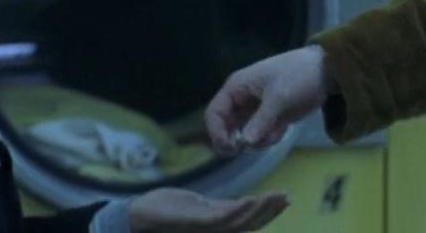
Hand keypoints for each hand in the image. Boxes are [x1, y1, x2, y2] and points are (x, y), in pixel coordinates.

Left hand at [128, 188, 288, 232]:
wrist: (138, 216)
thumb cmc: (168, 211)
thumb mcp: (200, 208)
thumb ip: (221, 209)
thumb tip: (245, 204)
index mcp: (217, 228)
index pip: (249, 223)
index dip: (269, 213)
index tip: (286, 198)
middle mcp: (215, 232)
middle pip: (249, 225)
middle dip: (270, 211)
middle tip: (287, 197)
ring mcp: (205, 229)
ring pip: (240, 223)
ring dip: (261, 209)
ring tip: (277, 196)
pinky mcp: (195, 222)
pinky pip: (222, 219)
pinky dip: (240, 210)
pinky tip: (252, 199)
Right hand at [205, 46, 330, 153]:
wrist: (326, 72)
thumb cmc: (298, 75)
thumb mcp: (279, 97)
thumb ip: (261, 120)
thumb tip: (244, 143)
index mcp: (237, 87)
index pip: (214, 113)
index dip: (217, 132)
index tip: (230, 148)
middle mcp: (242, 100)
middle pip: (226, 128)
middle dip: (239, 140)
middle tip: (251, 148)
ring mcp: (255, 110)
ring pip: (245, 135)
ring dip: (260, 139)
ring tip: (278, 129)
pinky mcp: (269, 118)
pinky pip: (261, 135)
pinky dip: (271, 136)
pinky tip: (284, 127)